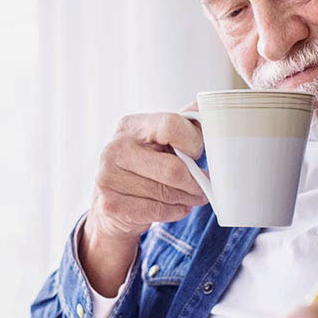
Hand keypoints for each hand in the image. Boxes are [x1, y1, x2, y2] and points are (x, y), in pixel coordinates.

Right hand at [80, 111, 207, 293]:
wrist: (112, 201)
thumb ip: (184, 123)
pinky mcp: (111, 204)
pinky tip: (176, 207)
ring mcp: (109, 177)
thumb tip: (209, 106)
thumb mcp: (161, 141)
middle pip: (173, 169)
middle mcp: (115, 148)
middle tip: (205, 187)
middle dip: (196, 182)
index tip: (197, 153)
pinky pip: (157, 211)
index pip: (171, 125)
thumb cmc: (146, 166)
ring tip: (191, 198)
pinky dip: (175, 211)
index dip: (193, 142)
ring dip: (188, 199)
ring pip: (167, 193)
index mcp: (131, 126)